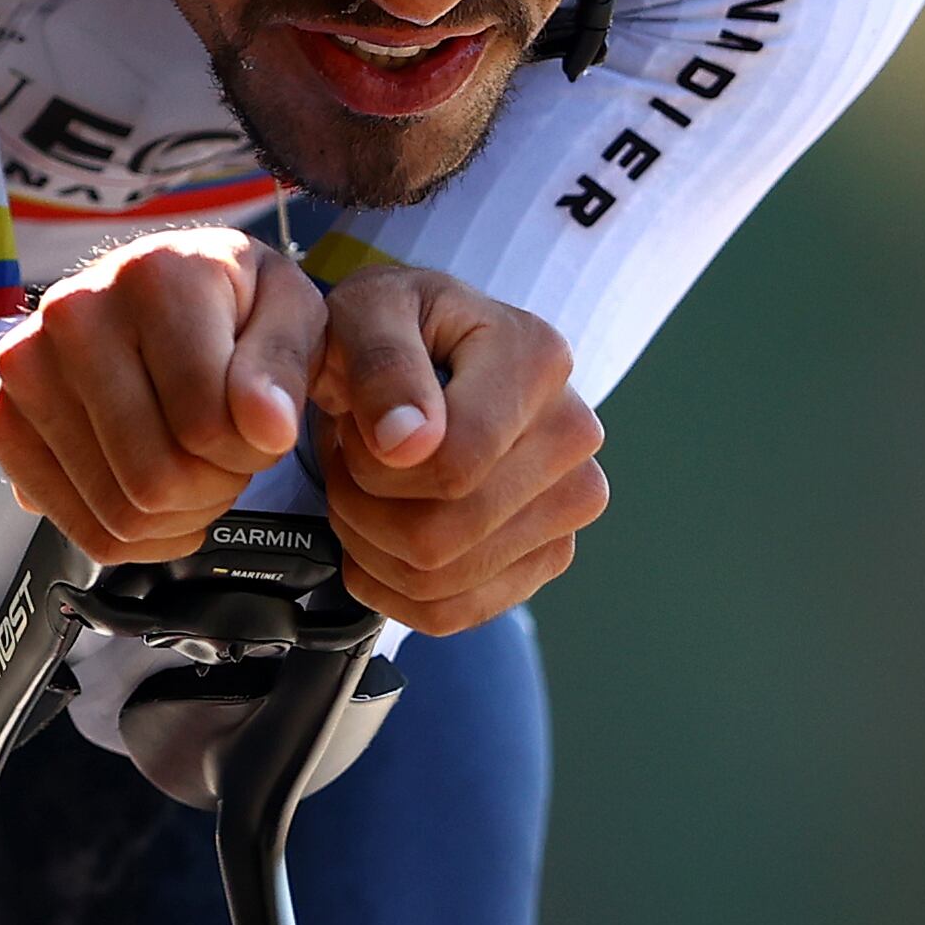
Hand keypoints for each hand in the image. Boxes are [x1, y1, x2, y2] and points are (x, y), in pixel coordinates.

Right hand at [0, 229, 324, 564]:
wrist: (166, 292)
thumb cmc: (234, 305)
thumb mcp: (291, 309)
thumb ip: (283, 364)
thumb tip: (266, 427)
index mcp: (151, 276)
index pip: (208, 425)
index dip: (254, 448)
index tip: (260, 421)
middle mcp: (72, 314)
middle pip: (158, 479)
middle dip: (215, 486)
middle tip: (226, 449)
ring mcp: (25, 371)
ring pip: (121, 514)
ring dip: (178, 512)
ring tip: (190, 459)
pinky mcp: (1, 422)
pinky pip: (81, 531)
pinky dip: (134, 534)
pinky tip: (152, 491)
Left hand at [309, 264, 607, 632]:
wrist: (426, 353)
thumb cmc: (396, 329)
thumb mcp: (367, 310)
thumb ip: (380, 361)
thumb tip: (407, 443)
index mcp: (539, 361)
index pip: (453, 466)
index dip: (374, 464)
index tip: (356, 426)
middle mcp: (573, 436)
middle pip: (442, 535)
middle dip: (363, 507)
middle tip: (350, 460)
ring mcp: (570, 503)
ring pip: (440, 581)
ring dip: (370, 545)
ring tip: (368, 488)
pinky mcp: (549, 556)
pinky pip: (451, 613)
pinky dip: (391, 587)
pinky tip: (382, 533)